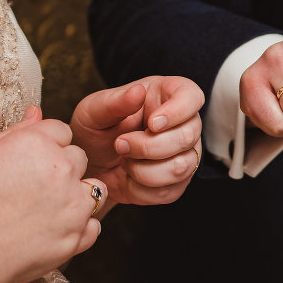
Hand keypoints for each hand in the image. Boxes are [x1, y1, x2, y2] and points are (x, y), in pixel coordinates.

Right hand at [0, 106, 106, 282]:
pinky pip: (93, 225)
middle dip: (62, 169)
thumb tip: (36, 112)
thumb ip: (16, 133)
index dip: (46, 146)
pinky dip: (79, 229)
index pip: (61, 131)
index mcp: (35, 144)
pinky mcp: (76, 237)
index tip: (31, 162)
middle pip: (79, 158)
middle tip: (33, 189)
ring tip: (47, 209)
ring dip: (78, 196)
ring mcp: (73, 205)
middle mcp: (61, 170)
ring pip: (95, 189)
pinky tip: (52, 231)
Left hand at [71, 76, 203, 207]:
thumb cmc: (94, 131)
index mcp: (167, 96)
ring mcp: (185, 154)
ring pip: (181, 167)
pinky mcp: (178, 183)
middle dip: (148, 147)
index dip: (178, 111)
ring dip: (143, 170)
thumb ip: (115, 102)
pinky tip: (129, 178)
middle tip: (120, 145)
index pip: (192, 97)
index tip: (152, 123)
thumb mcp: (94, 111)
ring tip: (125, 161)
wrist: (90, 167)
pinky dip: (141, 189)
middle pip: (187, 136)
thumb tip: (138, 91)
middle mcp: (184, 124)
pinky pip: (169, 191)